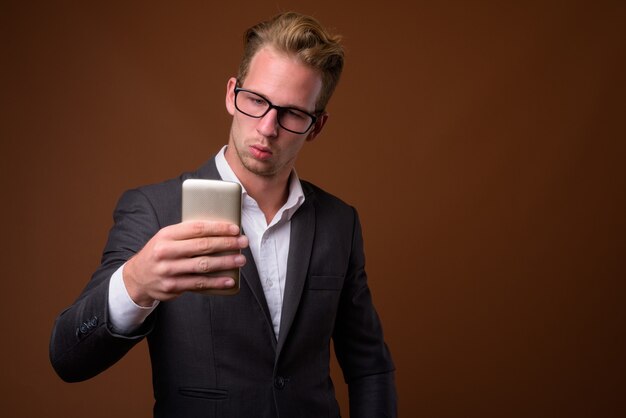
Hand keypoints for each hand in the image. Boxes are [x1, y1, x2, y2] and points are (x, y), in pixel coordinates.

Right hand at [122, 221, 247, 305]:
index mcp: (166, 235)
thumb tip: (219, 228)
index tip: (234, 229)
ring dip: (225, 262)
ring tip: (240, 260)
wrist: (137, 277)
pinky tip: (230, 280)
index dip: (218, 228)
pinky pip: (199, 284)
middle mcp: (166, 251)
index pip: (197, 228)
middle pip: (203, 246)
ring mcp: (169, 270)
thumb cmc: (159, 252)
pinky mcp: (173, 286)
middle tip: (243, 242)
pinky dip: (216, 282)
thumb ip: (187, 233)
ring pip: (203, 265)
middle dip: (227, 243)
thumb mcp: (166, 237)